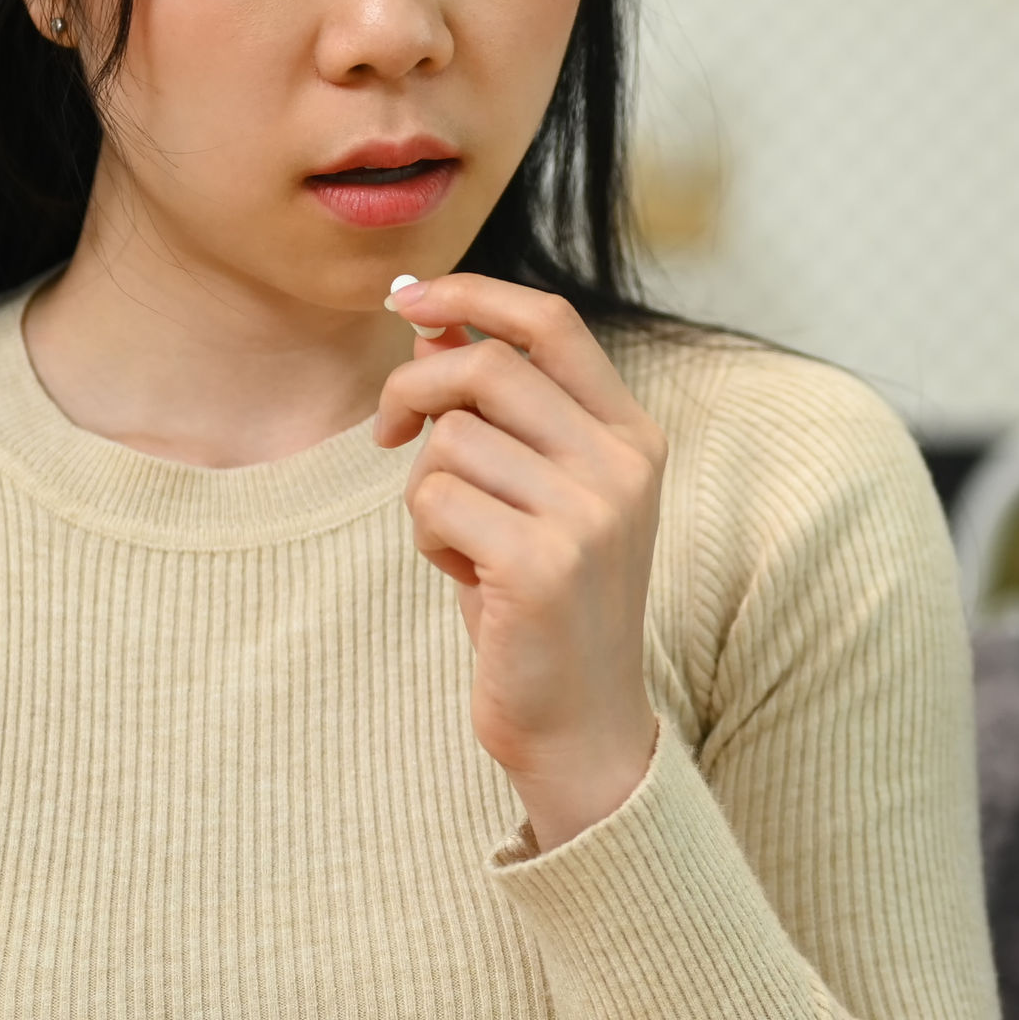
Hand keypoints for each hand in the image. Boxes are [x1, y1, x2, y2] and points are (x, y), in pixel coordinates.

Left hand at [375, 274, 665, 846]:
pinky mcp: (540, 564)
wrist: (581, 725)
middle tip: (387, 433)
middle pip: (485, 367)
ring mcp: (587, 515)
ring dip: (425, 489)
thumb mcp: (531, 491)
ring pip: (448, 440)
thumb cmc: (542, 604)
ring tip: (461, 542)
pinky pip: (433, 500)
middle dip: (412, 389)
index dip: (471, 294)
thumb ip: (495, 408)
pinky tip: (464, 577)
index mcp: (631, 436)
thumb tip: (429, 318)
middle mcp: (620, 466)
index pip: (551, 322)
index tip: (407, 300)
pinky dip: (427, 535)